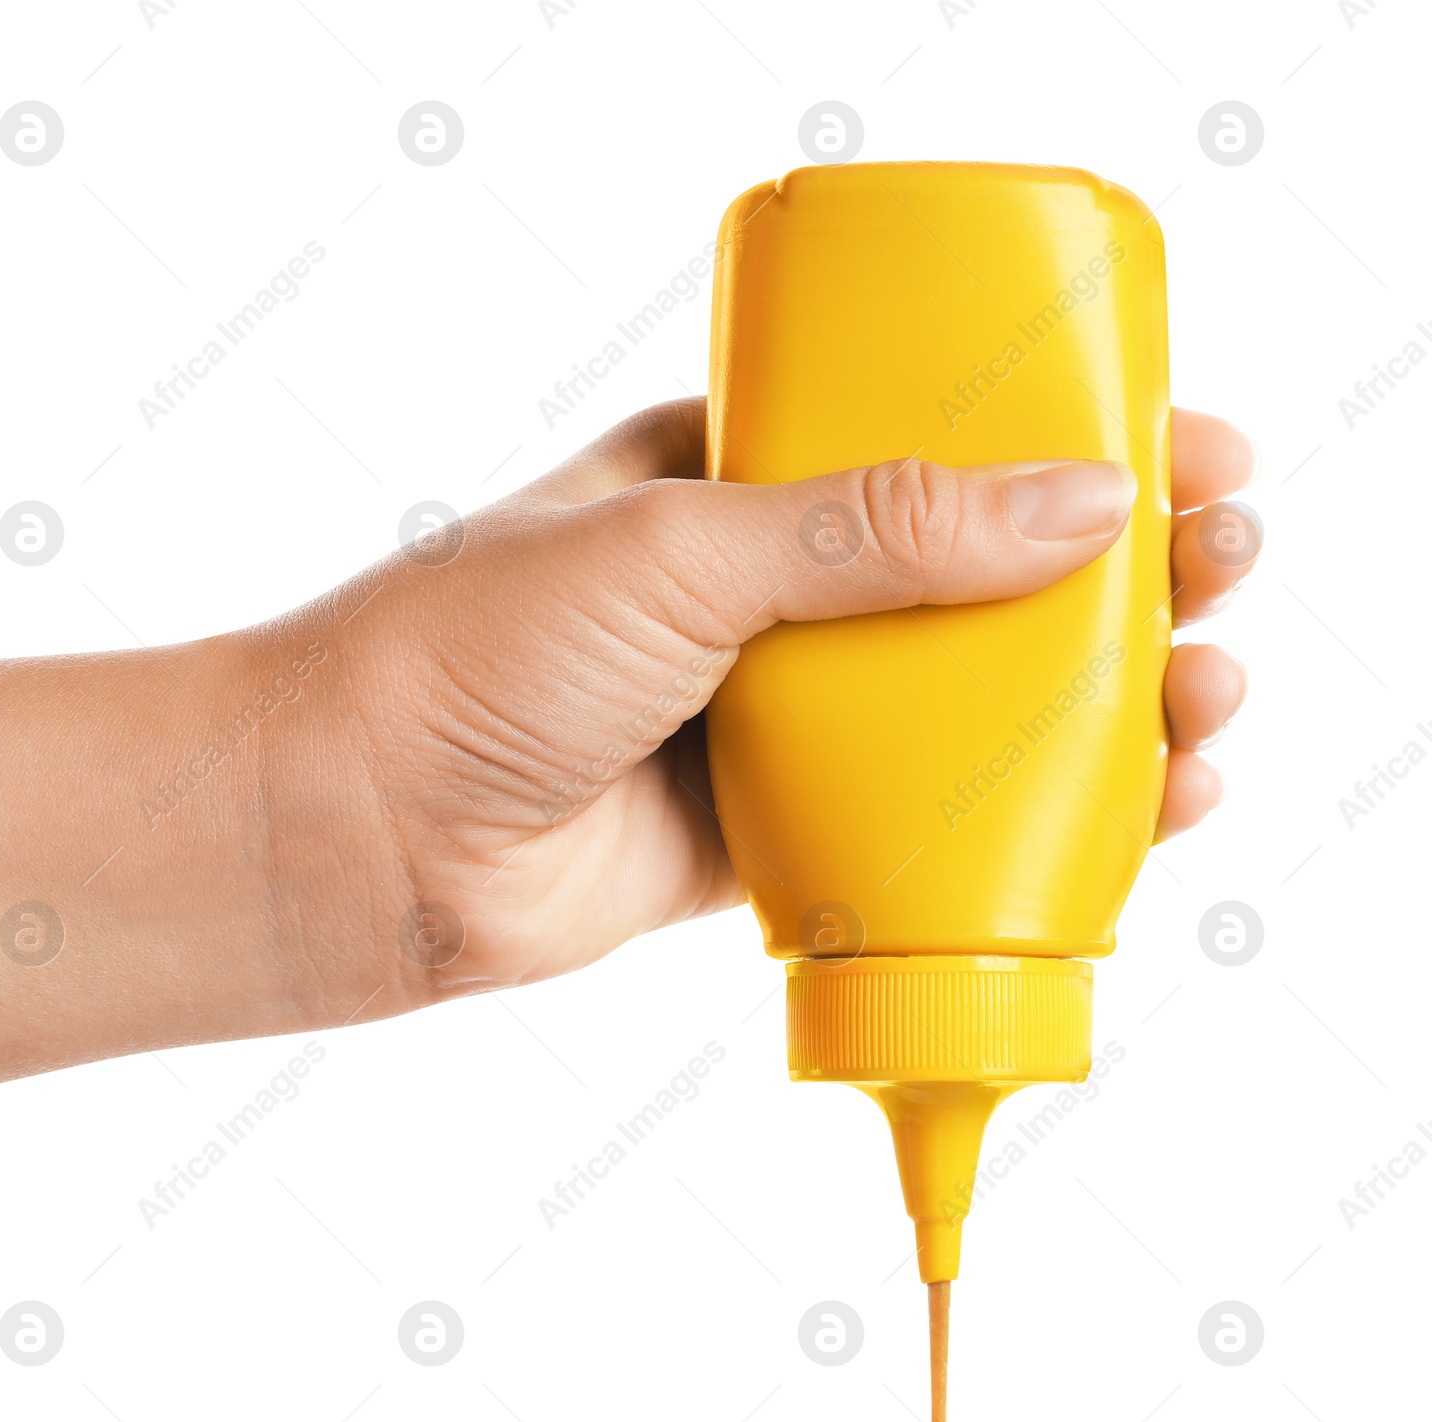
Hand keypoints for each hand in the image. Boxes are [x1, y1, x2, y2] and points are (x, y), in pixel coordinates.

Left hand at [264, 398, 1257, 1016]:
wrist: (354, 834)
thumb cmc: (468, 655)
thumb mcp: (679, 545)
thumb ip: (873, 529)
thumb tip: (1080, 501)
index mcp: (735, 476)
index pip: (937, 434)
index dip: (1071, 438)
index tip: (1189, 446)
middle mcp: (764, 590)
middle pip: (980, 574)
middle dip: (1117, 574)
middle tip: (1220, 574)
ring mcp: (773, 712)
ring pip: (968, 702)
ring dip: (1100, 702)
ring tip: (1206, 700)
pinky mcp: (770, 830)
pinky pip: (924, 816)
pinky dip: (1027, 817)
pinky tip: (1129, 815)